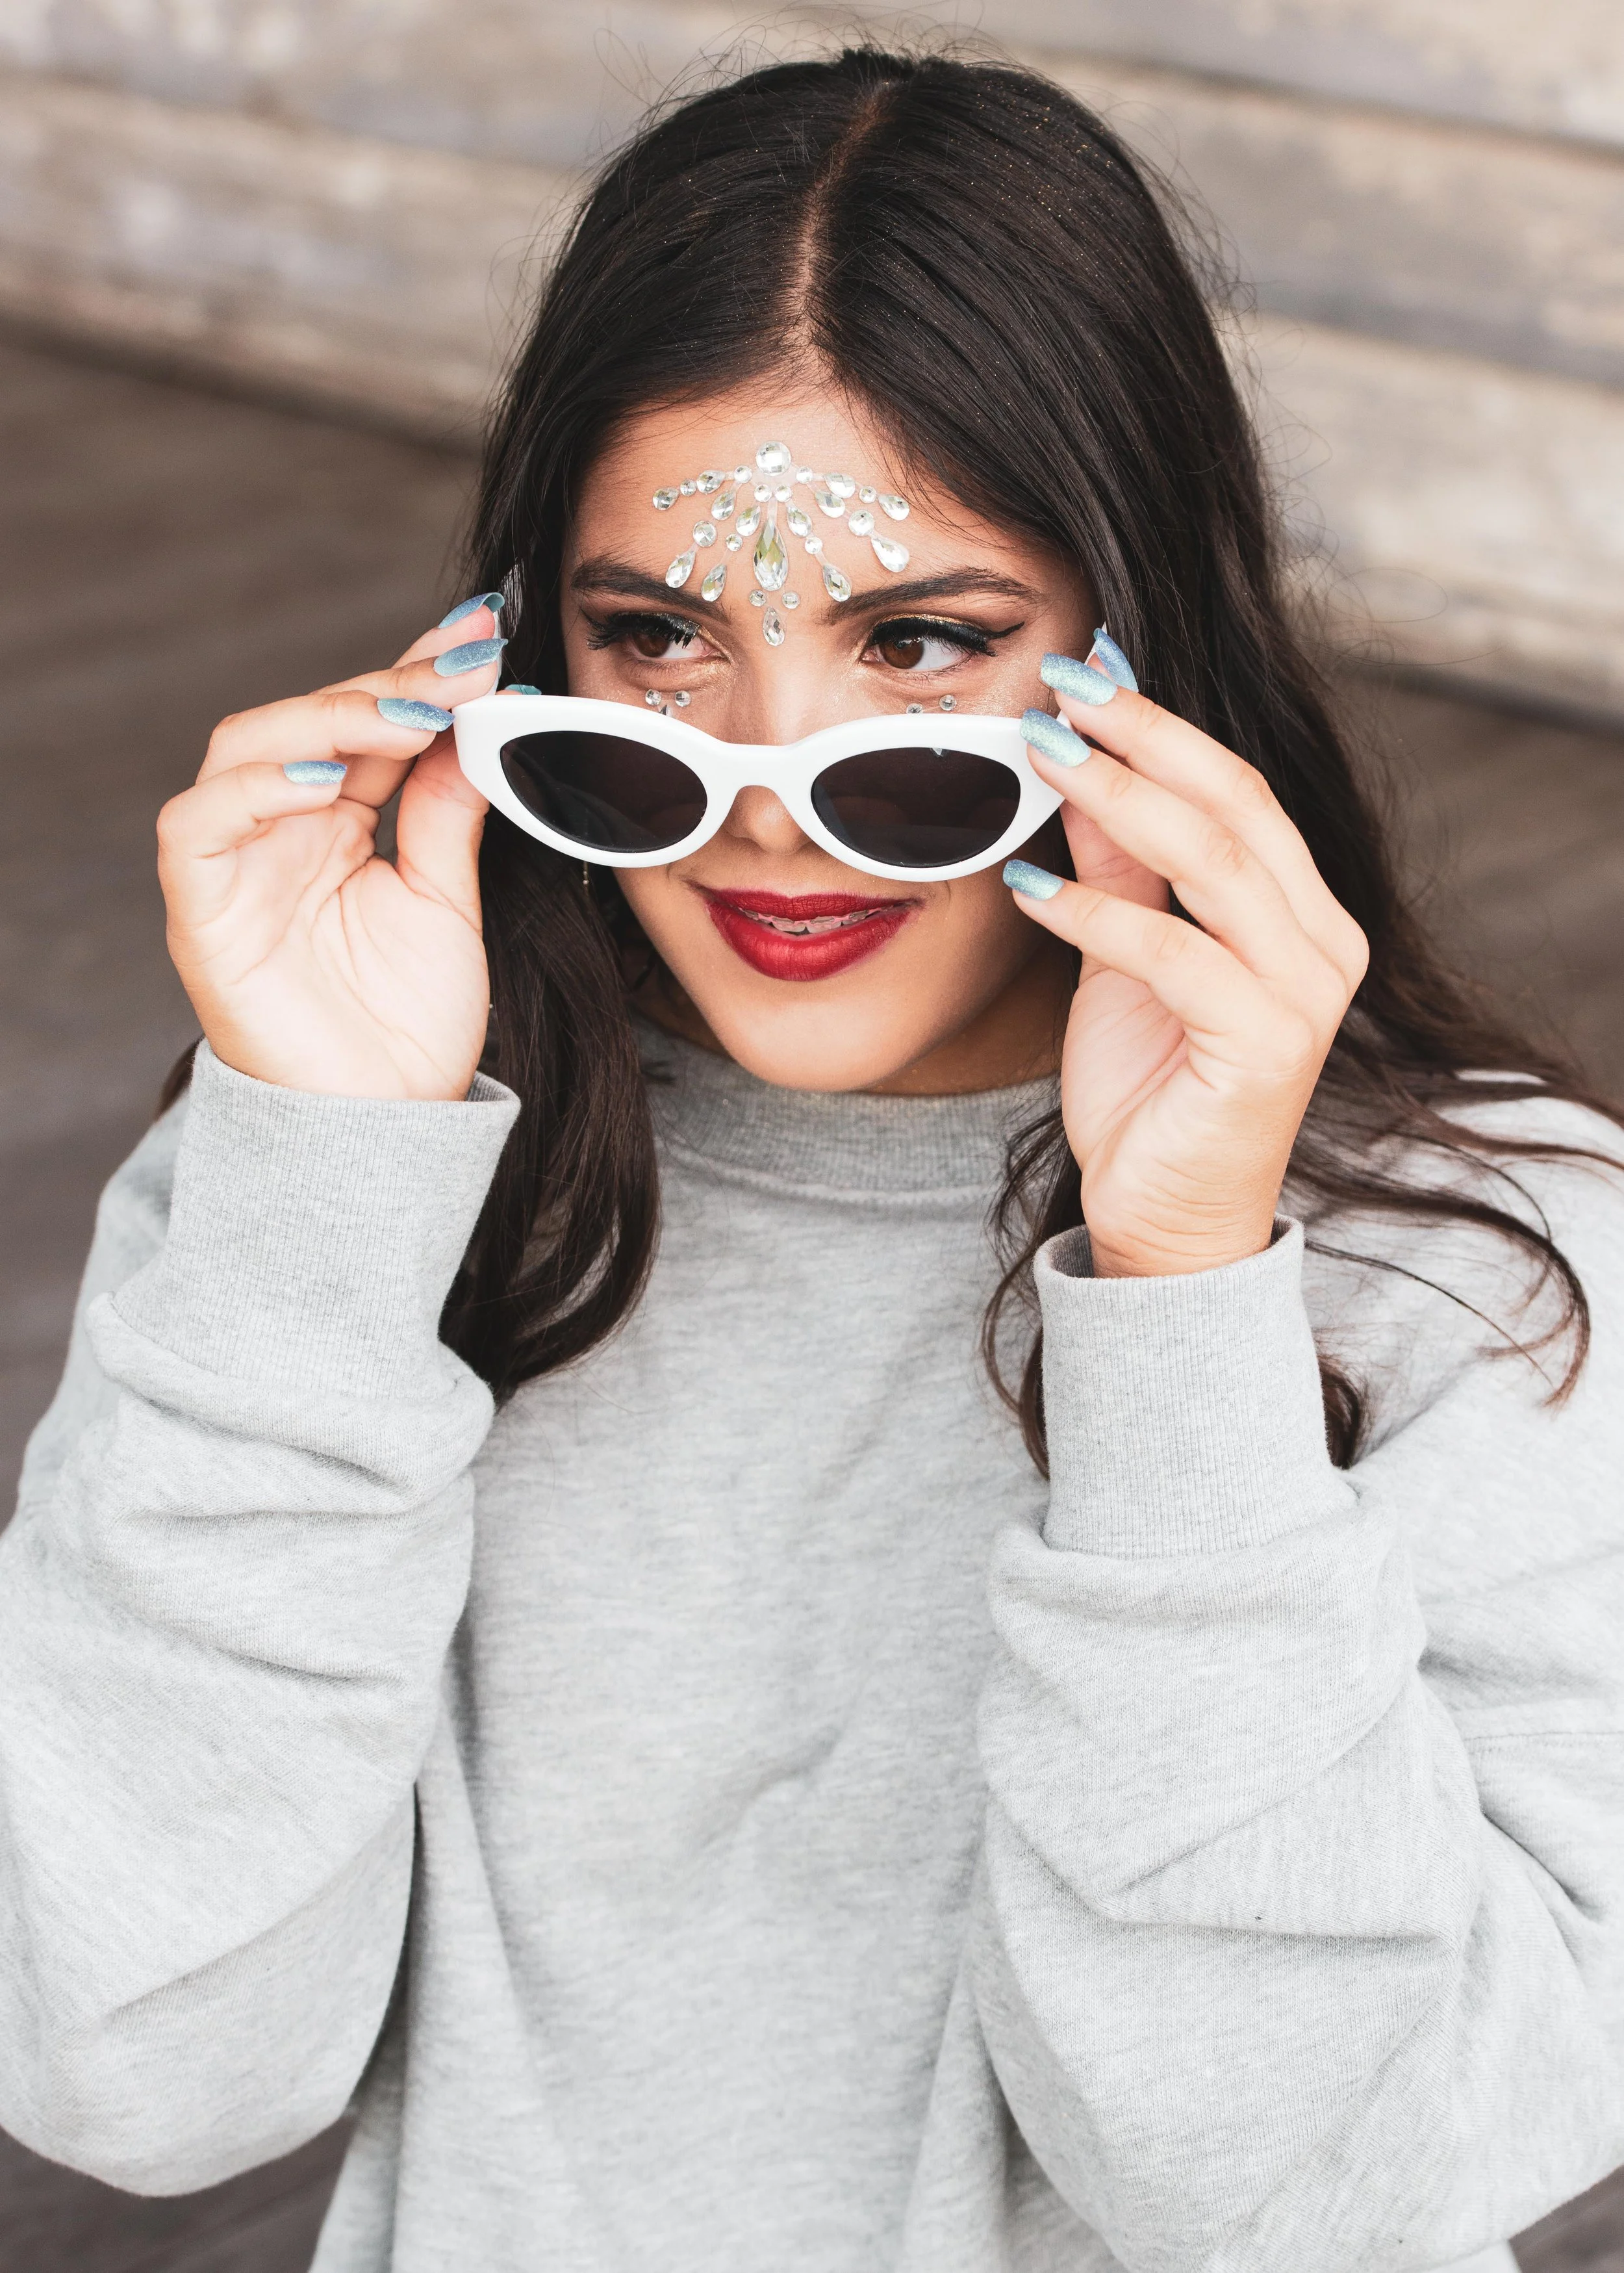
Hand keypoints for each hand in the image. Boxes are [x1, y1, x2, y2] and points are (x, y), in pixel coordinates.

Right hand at [158, 605, 504, 1099]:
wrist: (383, 1129)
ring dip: (330, 717)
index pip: (369, 722)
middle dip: (390, 682)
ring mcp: (235, 865)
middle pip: (312, 719)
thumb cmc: (407, 1028)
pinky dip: (257, 787)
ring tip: (412, 714)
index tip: (486, 631)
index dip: (418, 671)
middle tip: (467, 661)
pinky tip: (329, 779)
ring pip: (246, 745)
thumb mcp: (446, 901)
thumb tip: (477, 721)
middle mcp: (279, 829)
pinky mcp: (202, 909)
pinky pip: (200, 823)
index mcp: (337, 823)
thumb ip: (447, 811)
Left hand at [1007, 649, 1367, 1278]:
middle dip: (1141, 737)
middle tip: (1058, 691)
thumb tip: (1081, 759)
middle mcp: (1323, 945)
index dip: (1160, 724)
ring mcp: (1305, 996)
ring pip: (1214, 864)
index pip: (1239, 791)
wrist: (1164, 1221)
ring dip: (1117, 799)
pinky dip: (1094, 913)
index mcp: (1304, 914)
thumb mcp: (1122, 957)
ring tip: (1039, 757)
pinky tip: (1027, 886)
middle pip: (1235, 807)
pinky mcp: (1264, 1047)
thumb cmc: (1150, 1091)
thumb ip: (1117, 865)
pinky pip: (1175, 954)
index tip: (1085, 672)